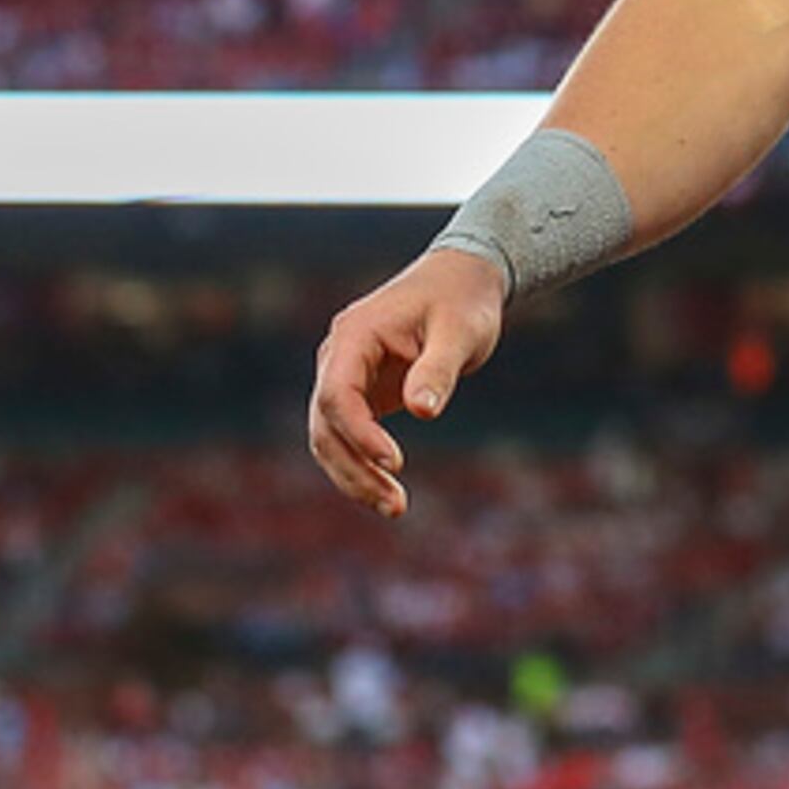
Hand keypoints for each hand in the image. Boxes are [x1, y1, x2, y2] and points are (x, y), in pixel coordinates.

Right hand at [306, 247, 507, 518]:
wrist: (463, 281)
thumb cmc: (463, 301)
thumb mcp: (461, 331)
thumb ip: (439, 369)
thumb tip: (422, 412)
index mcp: (355, 334)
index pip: (337, 394)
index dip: (359, 434)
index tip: (395, 463)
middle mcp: (339, 356)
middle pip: (325, 424)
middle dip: (354, 469)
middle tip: (396, 505)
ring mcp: (346, 375)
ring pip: (329, 437)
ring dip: (354, 476)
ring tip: (395, 508)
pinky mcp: (362, 393)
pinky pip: (347, 436)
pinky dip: (361, 466)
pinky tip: (388, 493)